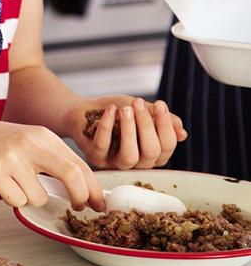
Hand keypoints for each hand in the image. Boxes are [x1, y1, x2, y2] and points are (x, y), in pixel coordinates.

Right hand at [0, 118, 105, 210]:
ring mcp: (11, 157)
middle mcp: (28, 142)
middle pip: (71, 174)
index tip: (99, 204)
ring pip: (39, 197)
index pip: (78, 163)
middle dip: (81, 196)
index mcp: (40, 134)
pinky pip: (16, 201)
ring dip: (30, 198)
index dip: (93, 187)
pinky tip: (0, 184)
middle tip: (79, 207)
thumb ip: (50, 157)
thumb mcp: (24, 139)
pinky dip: (11, 199)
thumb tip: (82, 186)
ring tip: (13, 183)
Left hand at [65, 96, 187, 169]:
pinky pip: (103, 146)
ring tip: (125, 108)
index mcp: (151, 152)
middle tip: (138, 103)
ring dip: (129, 130)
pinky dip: (107, 125)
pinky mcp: (95, 157)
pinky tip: (110, 110)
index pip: (167, 146)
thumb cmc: (115, 110)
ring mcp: (115, 162)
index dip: (166, 126)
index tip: (159, 104)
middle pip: (151, 152)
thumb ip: (158, 119)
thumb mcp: (139, 110)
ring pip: (130, 156)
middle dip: (147, 125)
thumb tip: (182, 133)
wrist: (83, 109)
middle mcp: (136, 162)